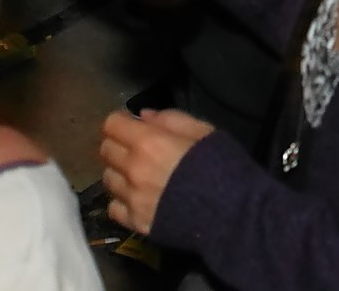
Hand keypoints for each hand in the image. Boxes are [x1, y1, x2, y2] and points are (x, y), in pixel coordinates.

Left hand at [99, 107, 212, 236]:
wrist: (232, 213)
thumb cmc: (221, 165)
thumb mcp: (202, 131)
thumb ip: (170, 119)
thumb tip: (144, 116)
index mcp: (148, 142)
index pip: (112, 125)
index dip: (121, 122)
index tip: (132, 126)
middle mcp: (133, 169)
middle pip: (106, 150)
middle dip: (118, 145)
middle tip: (136, 149)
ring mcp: (132, 198)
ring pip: (108, 179)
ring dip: (119, 173)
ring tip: (138, 175)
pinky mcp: (136, 222)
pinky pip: (114, 208)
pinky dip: (122, 201)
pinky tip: (138, 198)